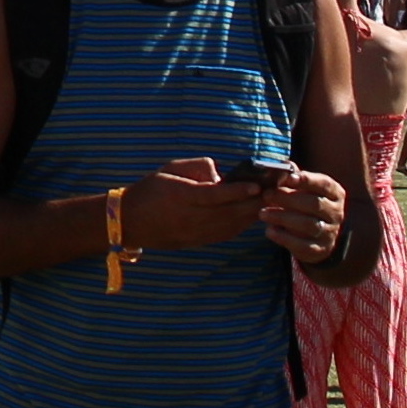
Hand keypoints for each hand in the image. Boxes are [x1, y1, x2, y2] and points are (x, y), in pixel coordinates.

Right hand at [115, 158, 272, 251]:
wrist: (131, 222)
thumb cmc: (150, 190)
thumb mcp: (168, 169)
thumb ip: (196, 167)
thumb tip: (220, 173)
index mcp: (182, 196)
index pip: (215, 195)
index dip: (237, 191)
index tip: (256, 185)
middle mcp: (192, 217)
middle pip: (230, 211)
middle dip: (255, 201)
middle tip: (275, 190)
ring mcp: (198, 232)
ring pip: (233, 224)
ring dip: (254, 213)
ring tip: (272, 201)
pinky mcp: (201, 240)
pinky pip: (228, 233)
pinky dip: (244, 223)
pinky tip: (254, 213)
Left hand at [257, 166, 349, 267]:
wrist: (315, 235)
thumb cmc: (304, 203)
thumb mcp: (302, 189)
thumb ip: (293, 177)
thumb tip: (284, 165)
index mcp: (334, 193)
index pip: (324, 184)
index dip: (307, 180)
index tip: (289, 177)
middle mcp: (336, 213)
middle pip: (314, 204)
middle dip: (288, 199)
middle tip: (266, 195)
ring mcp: (330, 232)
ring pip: (308, 225)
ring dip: (283, 218)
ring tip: (262, 213)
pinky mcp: (320, 249)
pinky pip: (303, 245)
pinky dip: (284, 238)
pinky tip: (269, 231)